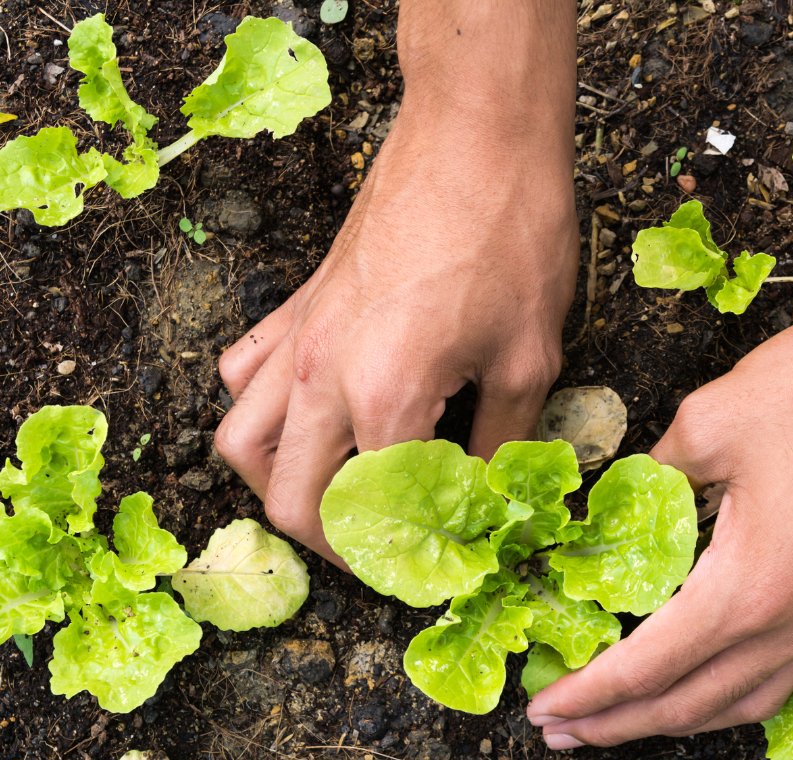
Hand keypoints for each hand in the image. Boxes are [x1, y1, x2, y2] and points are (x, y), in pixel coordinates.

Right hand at [214, 103, 577, 562]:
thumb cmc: (511, 237)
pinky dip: (260, 413)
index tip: (433, 569)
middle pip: (289, 499)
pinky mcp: (298, 305)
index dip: (404, 558)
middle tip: (380, 552)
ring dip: (278, 485)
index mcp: (385, 398)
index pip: (373, 514)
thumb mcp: (529, 359)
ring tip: (331, 497)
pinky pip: (246, 375)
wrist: (475, 135)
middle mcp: (323, 376)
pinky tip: (306, 418)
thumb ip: (501, 445)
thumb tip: (488, 500)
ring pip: (241, 442)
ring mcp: (300, 338)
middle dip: (331, 545)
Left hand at [526, 285, 792, 748]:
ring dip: (673, 720)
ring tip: (621, 722)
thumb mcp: (711, 422)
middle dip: (617, 724)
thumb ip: (653, 474)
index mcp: (745, 591)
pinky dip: (725, 697)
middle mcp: (789, 626)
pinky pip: (777, 678)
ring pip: (738, 703)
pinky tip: (703, 683)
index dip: (587, 694)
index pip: (645, 668)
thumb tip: (623, 497)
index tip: (541, 709)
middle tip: (560, 731)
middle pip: (687, 705)